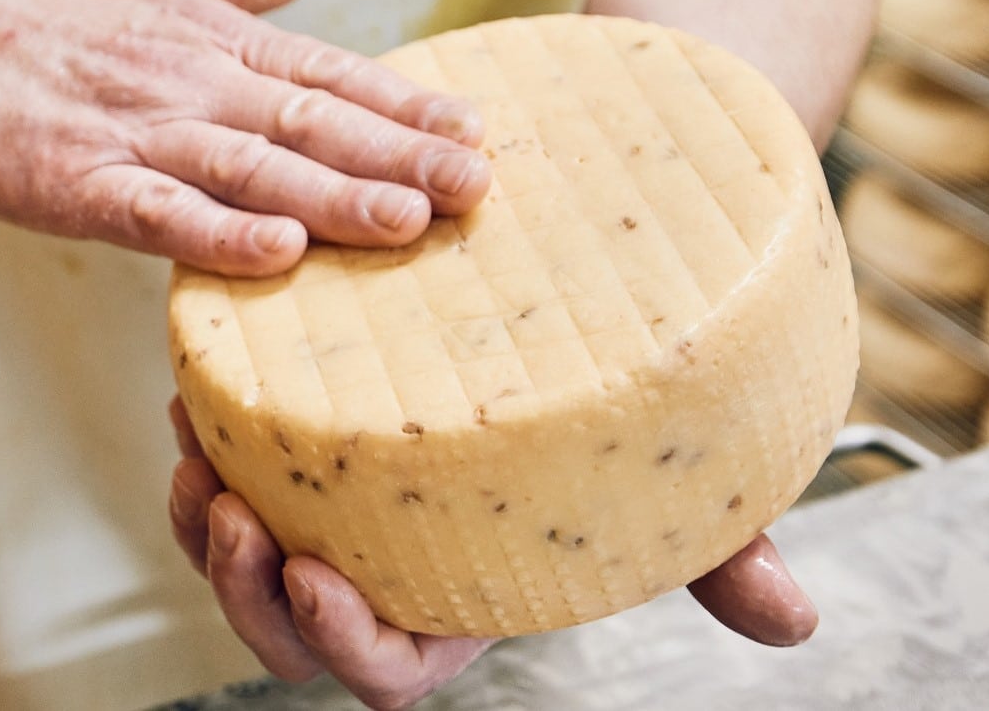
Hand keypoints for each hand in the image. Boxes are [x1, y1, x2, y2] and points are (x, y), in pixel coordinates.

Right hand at [0, 0, 489, 275]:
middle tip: (476, 188)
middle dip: (398, 158)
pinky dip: (215, 232)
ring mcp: (133, 132)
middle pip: (309, 124)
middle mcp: (190, 83)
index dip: (406, 106)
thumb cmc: (53, 16)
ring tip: (406, 220)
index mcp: (217, 42)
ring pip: (248, 167)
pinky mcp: (73, 181)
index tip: (478, 133)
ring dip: (331, 194)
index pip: (330, 76)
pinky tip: (276, 251)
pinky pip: (154, 212)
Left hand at [166, 398, 818, 709]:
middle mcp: (387, 567)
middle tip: (230, 509)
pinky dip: (201, 446)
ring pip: (238, 560)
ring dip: (199, 526)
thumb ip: (719, 551)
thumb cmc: (630, 417)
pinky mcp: (299, 447)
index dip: (347, 646)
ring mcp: (333, 510)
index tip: (319, 581)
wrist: (590, 318)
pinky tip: (193, 394)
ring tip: (191, 448)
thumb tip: (796, 620)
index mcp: (463, 602)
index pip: (390, 670)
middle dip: (243, 592)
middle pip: (289, 634)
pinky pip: (223, 472)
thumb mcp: (679, 483)